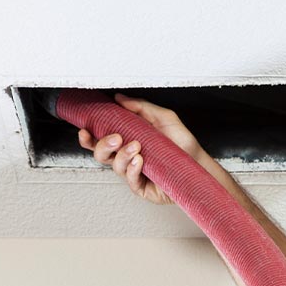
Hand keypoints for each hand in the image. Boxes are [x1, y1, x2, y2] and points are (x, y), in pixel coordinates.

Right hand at [77, 93, 205, 204]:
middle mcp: (129, 157)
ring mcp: (134, 173)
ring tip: (137, 147)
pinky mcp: (142, 187)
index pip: (102, 140)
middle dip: (103, 145)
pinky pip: (130, 179)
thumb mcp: (164, 118)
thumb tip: (120, 98)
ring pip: (115, 166)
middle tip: (116, 137)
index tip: (86, 130)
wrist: (199, 164)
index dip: (90, 137)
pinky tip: (140, 160)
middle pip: (102, 154)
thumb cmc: (183, 144)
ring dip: (123, 155)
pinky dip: (133, 169)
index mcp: (129, 140)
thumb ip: (141, 107)